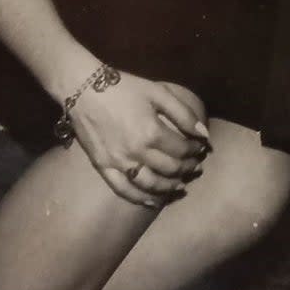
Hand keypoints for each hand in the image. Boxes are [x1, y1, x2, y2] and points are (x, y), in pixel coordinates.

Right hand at [70, 73, 209, 207]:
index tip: (201, 148)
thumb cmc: (124, 88)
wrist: (85, 90)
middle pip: (169, 169)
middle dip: (187, 168)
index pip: (181, 150)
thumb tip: (204, 134)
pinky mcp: (103, 168)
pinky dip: (141, 199)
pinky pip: (124, 190)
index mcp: (151, 132)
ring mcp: (118, 163)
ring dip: (169, 187)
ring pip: (150, 185)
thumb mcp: (158, 93)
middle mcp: (136, 152)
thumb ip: (183, 114)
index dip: (195, 151)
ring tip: (181, 185)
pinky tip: (153, 201)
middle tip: (196, 167)